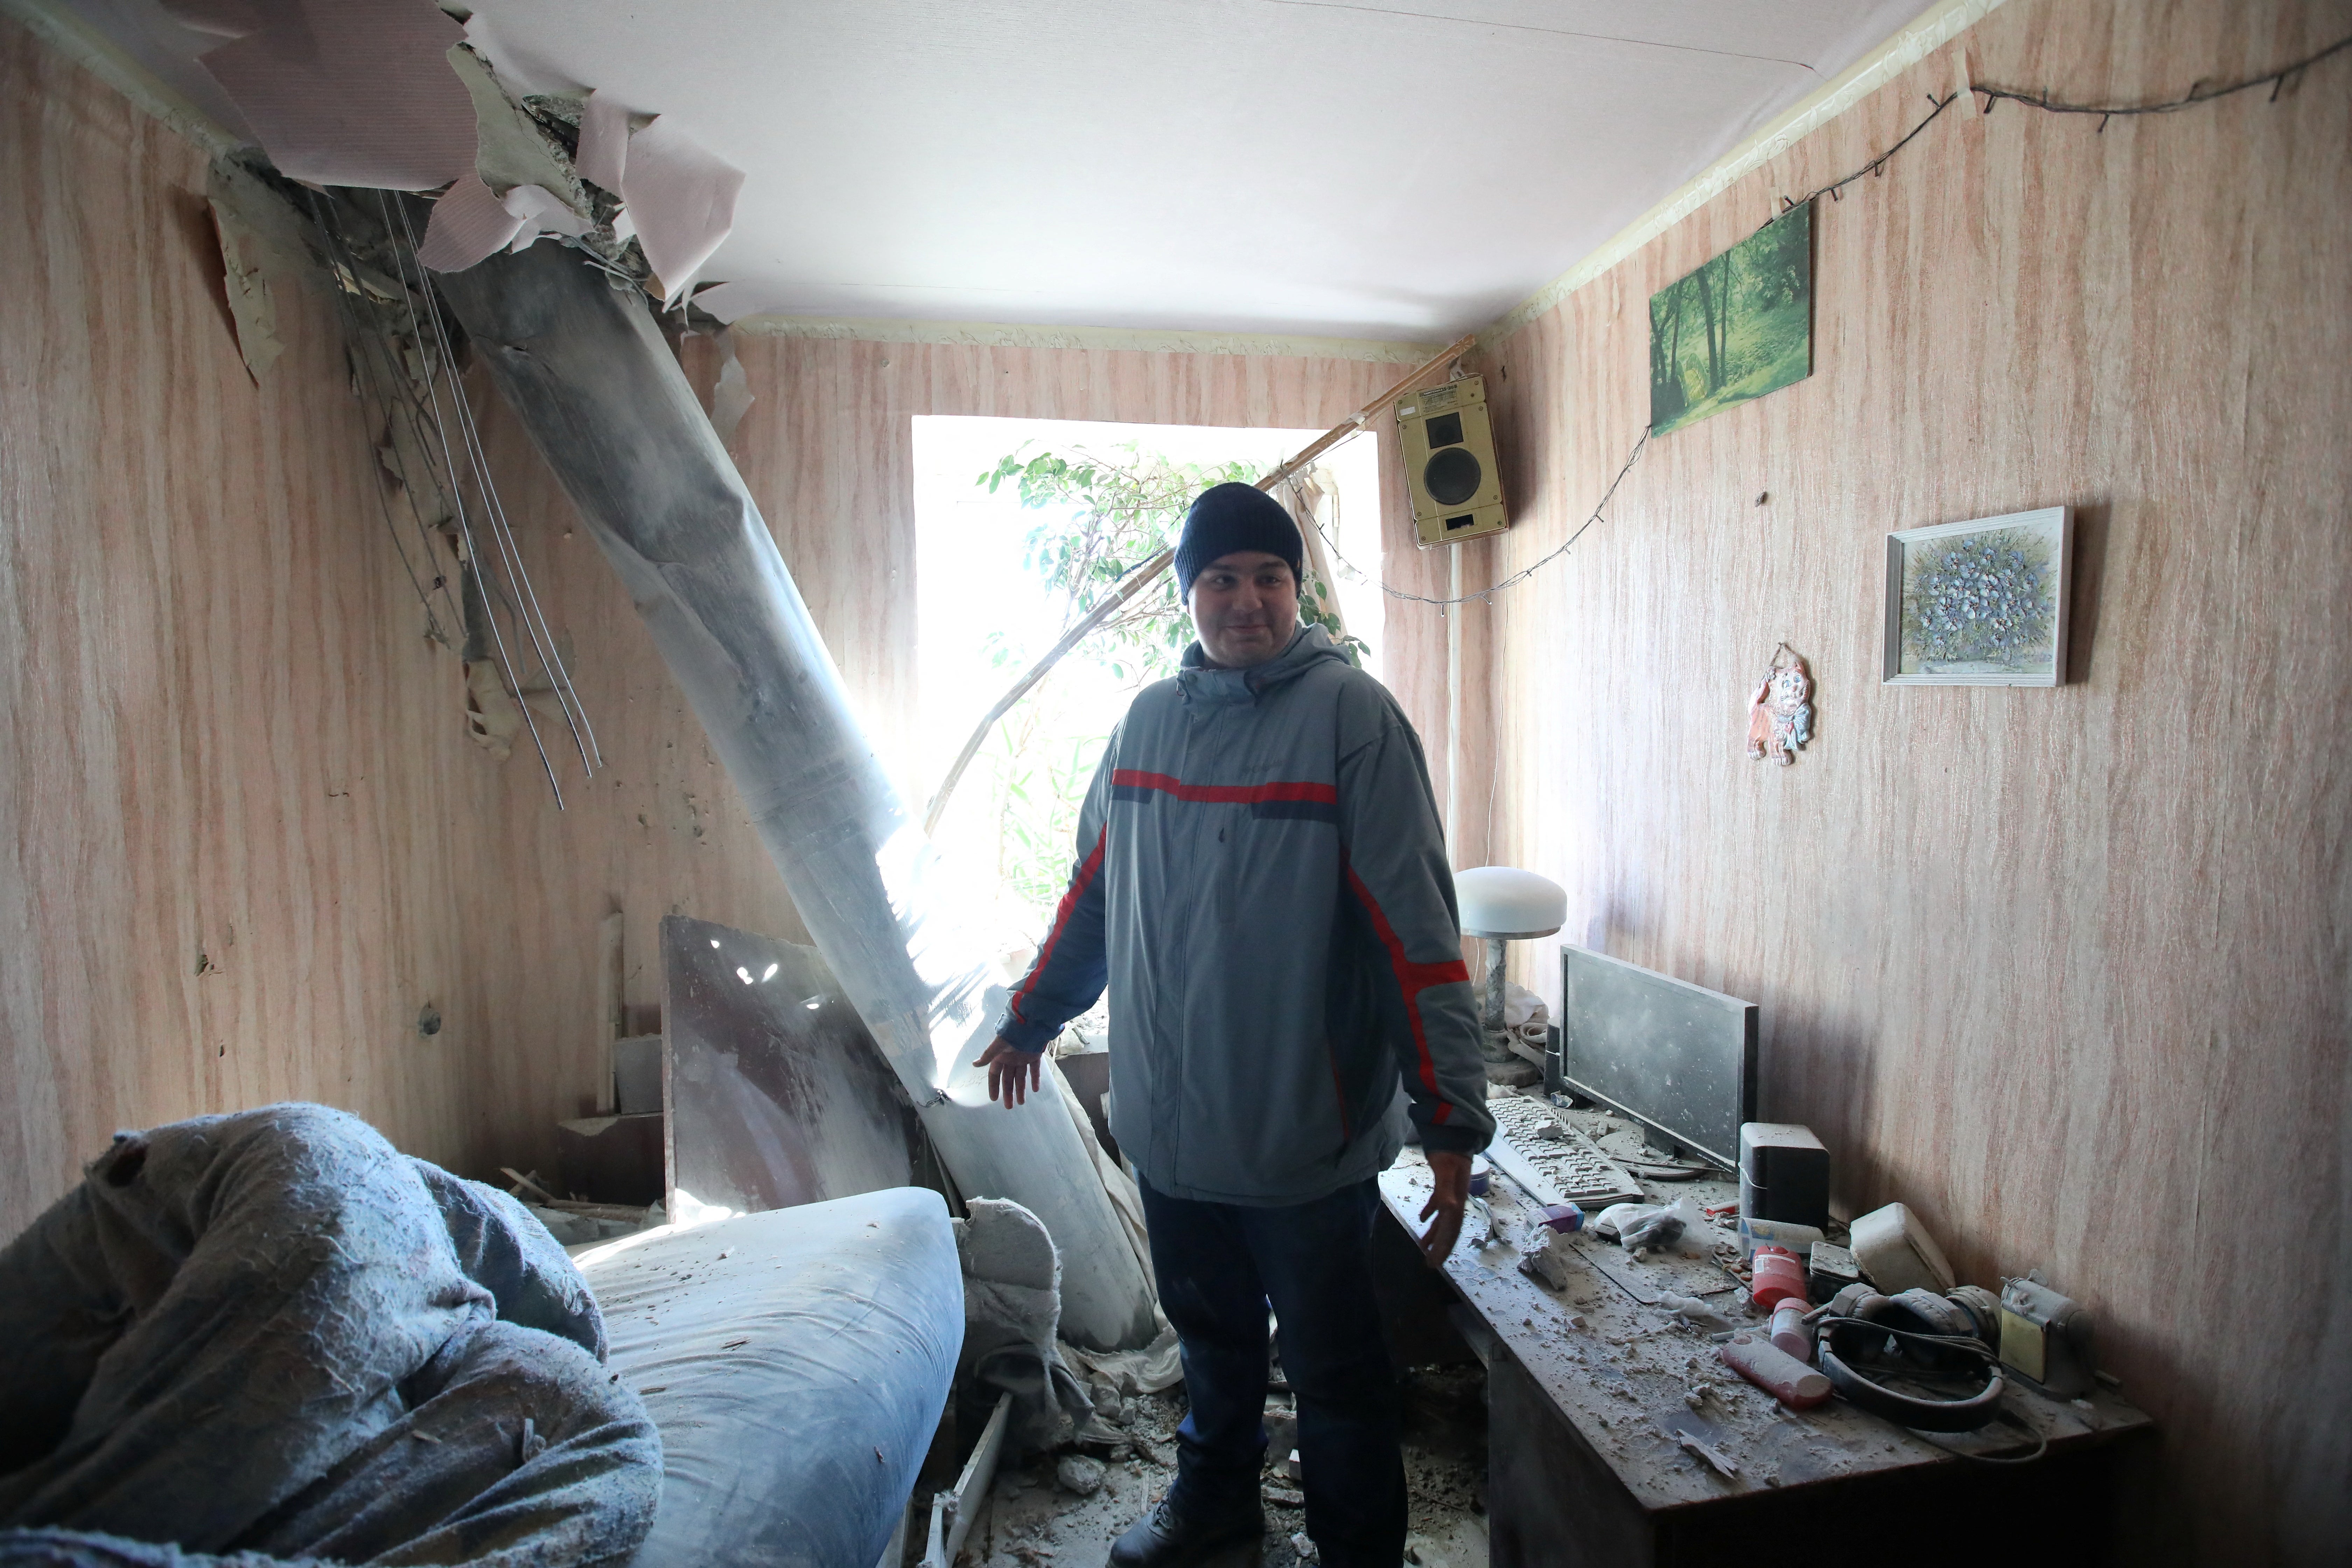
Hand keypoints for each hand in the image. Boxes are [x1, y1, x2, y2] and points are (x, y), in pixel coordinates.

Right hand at [973, 1037, 1041, 1108]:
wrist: (1032, 1022)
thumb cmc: (1013, 1033)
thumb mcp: (999, 1044)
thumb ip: (988, 1055)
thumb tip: (974, 1064)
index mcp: (1000, 1056)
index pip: (995, 1075)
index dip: (994, 1086)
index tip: (994, 1099)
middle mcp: (1011, 1059)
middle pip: (1008, 1079)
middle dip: (1008, 1092)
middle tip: (1009, 1107)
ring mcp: (1023, 1058)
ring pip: (1021, 1077)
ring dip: (1021, 1089)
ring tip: (1021, 1103)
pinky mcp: (1035, 1056)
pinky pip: (1034, 1070)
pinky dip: (1035, 1079)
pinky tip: (1036, 1089)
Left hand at [1418, 1150, 1470, 1268]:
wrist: (1455, 1136)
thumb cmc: (1449, 1154)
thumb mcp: (1446, 1172)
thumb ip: (1446, 1190)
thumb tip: (1449, 1209)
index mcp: (1456, 1202)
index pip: (1451, 1230)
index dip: (1444, 1246)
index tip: (1436, 1262)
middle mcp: (1456, 1201)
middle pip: (1448, 1229)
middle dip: (1440, 1247)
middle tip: (1430, 1263)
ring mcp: (1451, 1194)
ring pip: (1443, 1220)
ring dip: (1434, 1234)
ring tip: (1424, 1247)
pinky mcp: (1444, 1186)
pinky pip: (1438, 1206)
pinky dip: (1431, 1214)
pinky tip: (1423, 1220)